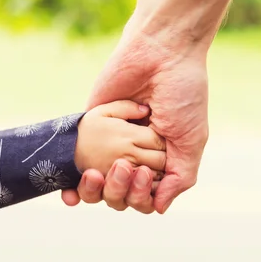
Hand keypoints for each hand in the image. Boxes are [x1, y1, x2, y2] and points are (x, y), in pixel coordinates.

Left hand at [62, 27, 208, 213]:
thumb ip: (180, 177)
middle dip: (121, 192)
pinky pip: (75, 165)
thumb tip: (159, 208)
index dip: (141, 197)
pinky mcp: (90, 128)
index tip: (143, 175)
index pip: (145, 198)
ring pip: (98, 187)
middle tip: (126, 167)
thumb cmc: (183, 94)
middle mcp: (136, 155)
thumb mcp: (191, 139)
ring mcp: (110, 144)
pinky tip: (68, 194)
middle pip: (120, 197)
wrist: (160, 52)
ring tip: (98, 172)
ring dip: (98, 190)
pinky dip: (71, 187)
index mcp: (160, 161)